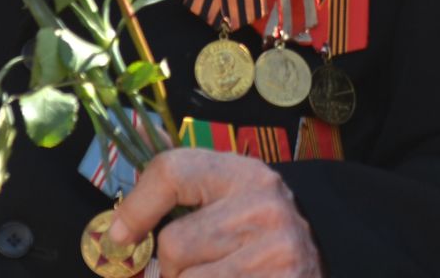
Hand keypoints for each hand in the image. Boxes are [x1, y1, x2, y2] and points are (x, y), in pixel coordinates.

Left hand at [110, 148, 321, 277]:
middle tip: (199, 267)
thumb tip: (115, 229)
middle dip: (172, 269)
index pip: (172, 172)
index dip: (135, 208)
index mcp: (245, 174)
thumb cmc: (259, 236)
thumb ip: (181, 198)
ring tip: (221, 277)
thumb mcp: (229, 202)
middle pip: (174, 246)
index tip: (120, 236)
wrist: (324, 255)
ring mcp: (274, 254)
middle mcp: (263, 208)